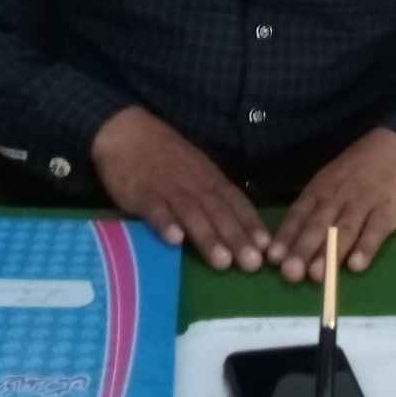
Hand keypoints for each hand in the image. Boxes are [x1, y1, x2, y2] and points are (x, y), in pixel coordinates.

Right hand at [91, 106, 270, 271]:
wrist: (128, 132)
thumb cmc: (166, 156)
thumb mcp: (195, 170)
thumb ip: (212, 195)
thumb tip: (238, 225)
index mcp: (209, 177)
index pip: (234, 201)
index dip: (250, 224)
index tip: (267, 248)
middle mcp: (193, 182)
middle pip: (218, 211)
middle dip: (236, 238)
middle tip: (252, 264)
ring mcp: (167, 187)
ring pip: (191, 213)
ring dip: (208, 237)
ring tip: (222, 262)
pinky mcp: (141, 192)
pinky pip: (155, 209)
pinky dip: (166, 224)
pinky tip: (175, 241)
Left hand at [267, 128, 395, 282]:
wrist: (395, 146)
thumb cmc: (355, 170)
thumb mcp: (328, 181)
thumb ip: (311, 211)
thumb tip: (288, 245)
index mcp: (320, 189)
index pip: (299, 214)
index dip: (286, 236)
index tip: (273, 258)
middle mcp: (339, 196)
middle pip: (319, 225)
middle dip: (303, 249)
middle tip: (291, 273)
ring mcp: (364, 202)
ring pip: (345, 229)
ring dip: (330, 253)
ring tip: (318, 276)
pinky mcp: (388, 209)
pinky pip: (376, 230)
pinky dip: (366, 248)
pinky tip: (356, 266)